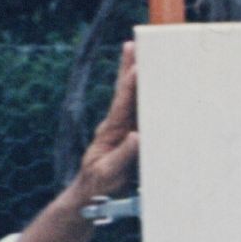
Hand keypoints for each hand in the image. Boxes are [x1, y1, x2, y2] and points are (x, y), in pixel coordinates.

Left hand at [72, 43, 140, 202]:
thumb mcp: (109, 175)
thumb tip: (136, 136)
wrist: (90, 197)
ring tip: (137, 52)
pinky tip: (150, 83)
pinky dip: (143, 94)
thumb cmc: (98, 188)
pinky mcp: (129, 136)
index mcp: (110, 132)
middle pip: (123, 92)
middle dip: (128, 68)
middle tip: (132, 44)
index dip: (130, 86)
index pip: (122, 105)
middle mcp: (116, 125)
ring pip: (130, 98)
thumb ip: (122, 157)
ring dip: (134, 74)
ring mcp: (122, 129)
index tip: (137, 67)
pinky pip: (138, 111)